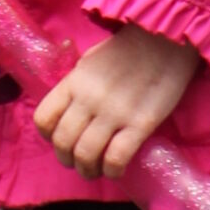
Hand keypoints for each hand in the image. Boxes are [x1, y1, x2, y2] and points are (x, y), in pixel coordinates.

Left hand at [34, 26, 201, 179]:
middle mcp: (88, 99)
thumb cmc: (128, 49)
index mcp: (73, 82)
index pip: (43, 119)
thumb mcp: (90, 61)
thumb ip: (77, 85)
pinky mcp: (141, 123)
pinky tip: (117, 170)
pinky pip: (116, 158)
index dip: (48, 137)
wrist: (166, 38)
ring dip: (87, 170)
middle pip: (63, 143)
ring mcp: (113, 112)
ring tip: (95, 171)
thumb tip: (69, 111)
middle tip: (78, 163)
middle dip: (67, 160)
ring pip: (86, 155)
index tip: (60, 141)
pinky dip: (112, 170)